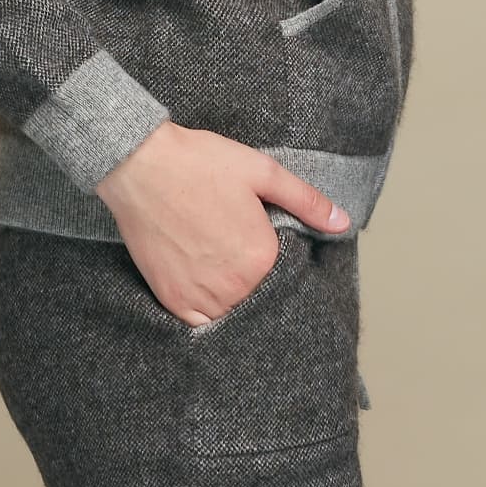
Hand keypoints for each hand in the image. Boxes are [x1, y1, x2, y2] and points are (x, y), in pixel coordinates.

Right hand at [94, 121, 350, 326]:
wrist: (141, 165)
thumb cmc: (201, 163)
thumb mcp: (262, 171)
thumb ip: (306, 201)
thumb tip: (344, 223)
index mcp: (261, 258)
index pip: (287, 275)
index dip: (279, 257)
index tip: (263, 239)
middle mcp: (234, 287)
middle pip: (260, 297)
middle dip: (258, 279)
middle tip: (238, 247)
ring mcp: (200, 297)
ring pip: (233, 314)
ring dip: (235, 298)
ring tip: (222, 262)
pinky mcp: (172, 300)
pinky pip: (201, 323)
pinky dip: (208, 310)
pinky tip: (206, 282)